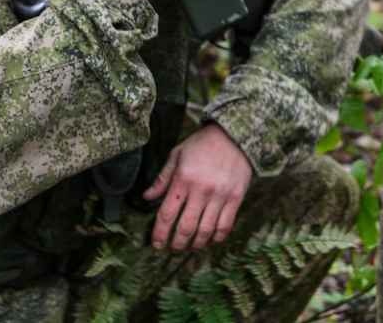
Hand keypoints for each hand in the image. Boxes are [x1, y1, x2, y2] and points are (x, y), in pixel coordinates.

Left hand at [143, 123, 253, 250]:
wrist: (234, 135)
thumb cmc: (202, 144)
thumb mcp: (177, 154)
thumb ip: (163, 178)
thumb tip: (147, 197)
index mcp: (183, 178)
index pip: (167, 214)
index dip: (160, 233)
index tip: (156, 243)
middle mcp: (201, 189)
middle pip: (186, 227)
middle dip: (177, 243)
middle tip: (173, 248)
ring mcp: (220, 195)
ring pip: (206, 230)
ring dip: (196, 244)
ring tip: (190, 247)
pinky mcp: (236, 197)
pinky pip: (225, 225)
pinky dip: (216, 237)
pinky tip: (210, 240)